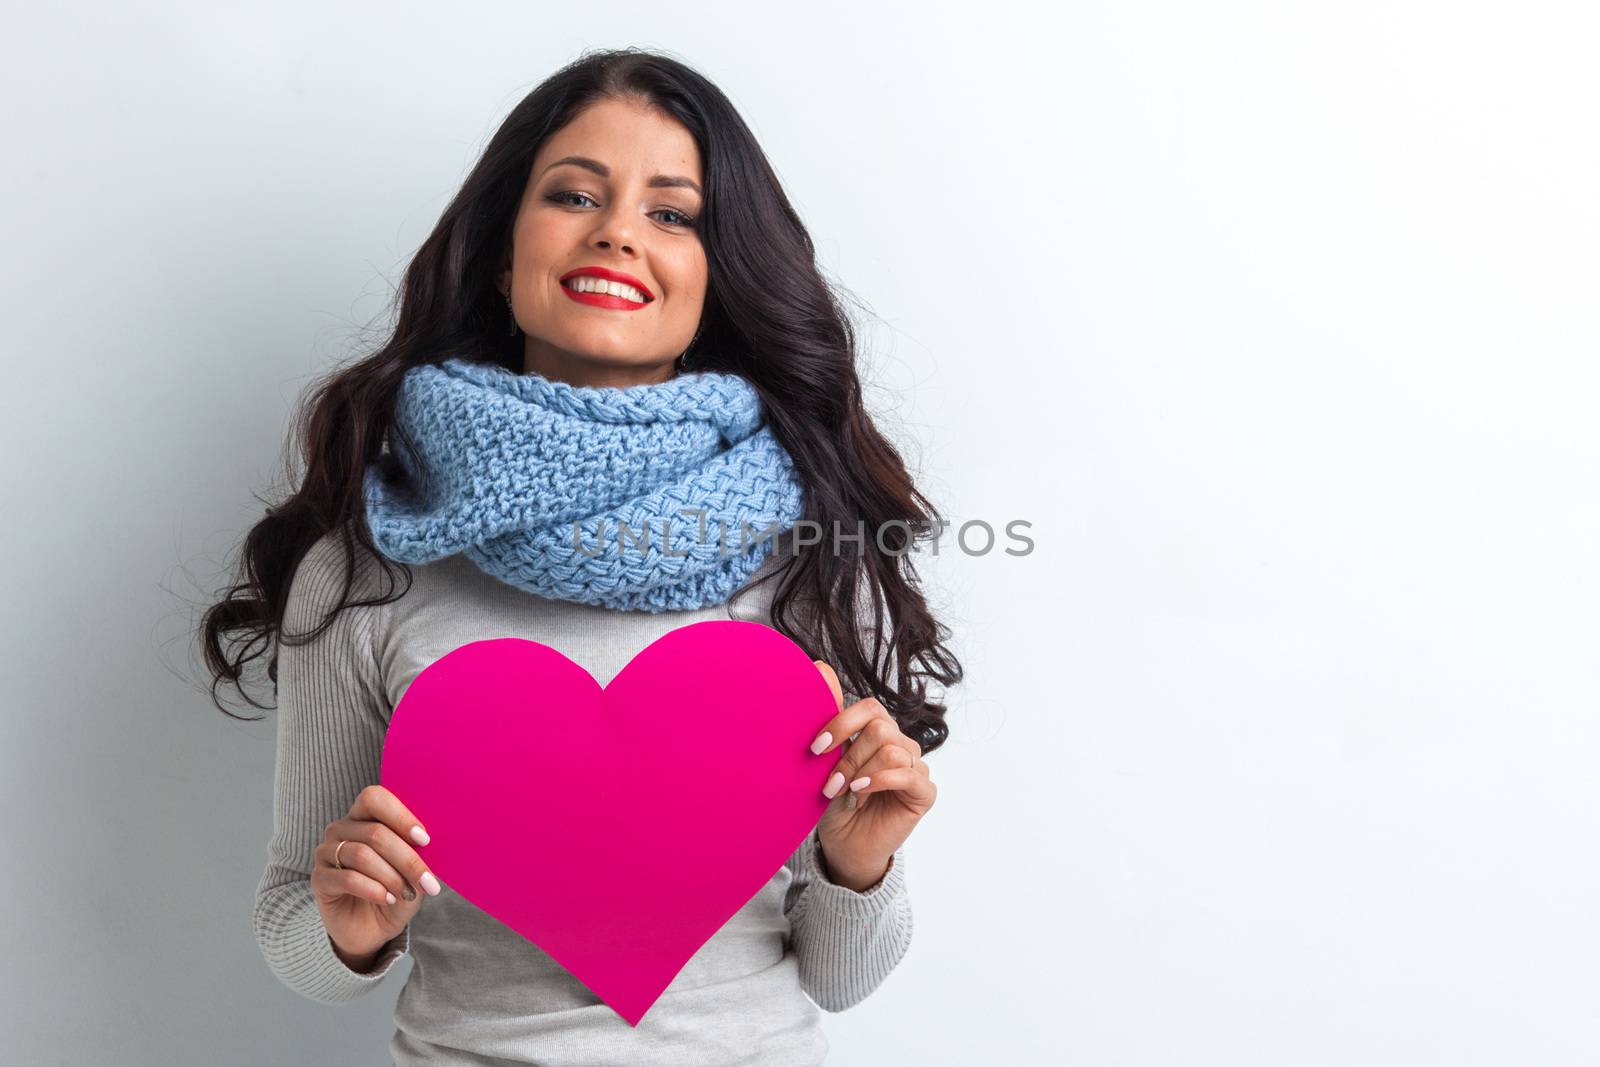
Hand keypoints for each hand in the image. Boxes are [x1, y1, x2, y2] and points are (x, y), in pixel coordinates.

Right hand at [312, 784, 439, 969]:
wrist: (373, 928)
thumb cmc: (396, 890)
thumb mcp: (413, 870)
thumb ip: (417, 852)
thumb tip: (430, 843)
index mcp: (365, 815)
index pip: (374, 798)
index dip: (400, 816)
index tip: (425, 840)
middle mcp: (341, 828)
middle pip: (375, 833)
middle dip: (406, 858)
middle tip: (427, 881)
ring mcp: (326, 852)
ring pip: (362, 855)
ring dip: (391, 876)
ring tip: (407, 893)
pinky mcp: (319, 879)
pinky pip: (347, 878)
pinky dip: (373, 889)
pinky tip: (386, 899)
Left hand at [808, 661, 936, 891]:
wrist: (843, 844)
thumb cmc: (834, 801)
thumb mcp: (826, 758)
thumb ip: (829, 717)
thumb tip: (820, 665)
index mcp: (879, 732)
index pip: (871, 708)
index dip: (842, 723)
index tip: (814, 748)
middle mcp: (901, 745)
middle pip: (880, 728)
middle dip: (848, 755)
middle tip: (829, 782)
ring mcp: (916, 768)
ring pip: (891, 749)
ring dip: (860, 771)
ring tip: (844, 792)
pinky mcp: (924, 792)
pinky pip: (907, 774)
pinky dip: (877, 781)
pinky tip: (860, 794)